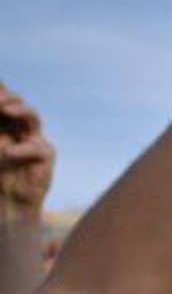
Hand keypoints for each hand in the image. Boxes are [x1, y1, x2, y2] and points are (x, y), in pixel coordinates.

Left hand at [0, 82, 54, 221]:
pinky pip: (37, 147)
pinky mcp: (45, 156)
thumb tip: (0, 121)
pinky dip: (22, 149)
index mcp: (4, 122)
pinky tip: (8, 152)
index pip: (5, 99)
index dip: (1, 89)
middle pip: (17, 102)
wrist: (8, 204)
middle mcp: (19, 127)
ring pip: (32, 116)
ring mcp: (34, 139)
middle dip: (7, 96)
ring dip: (19, 109)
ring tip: (5, 108)